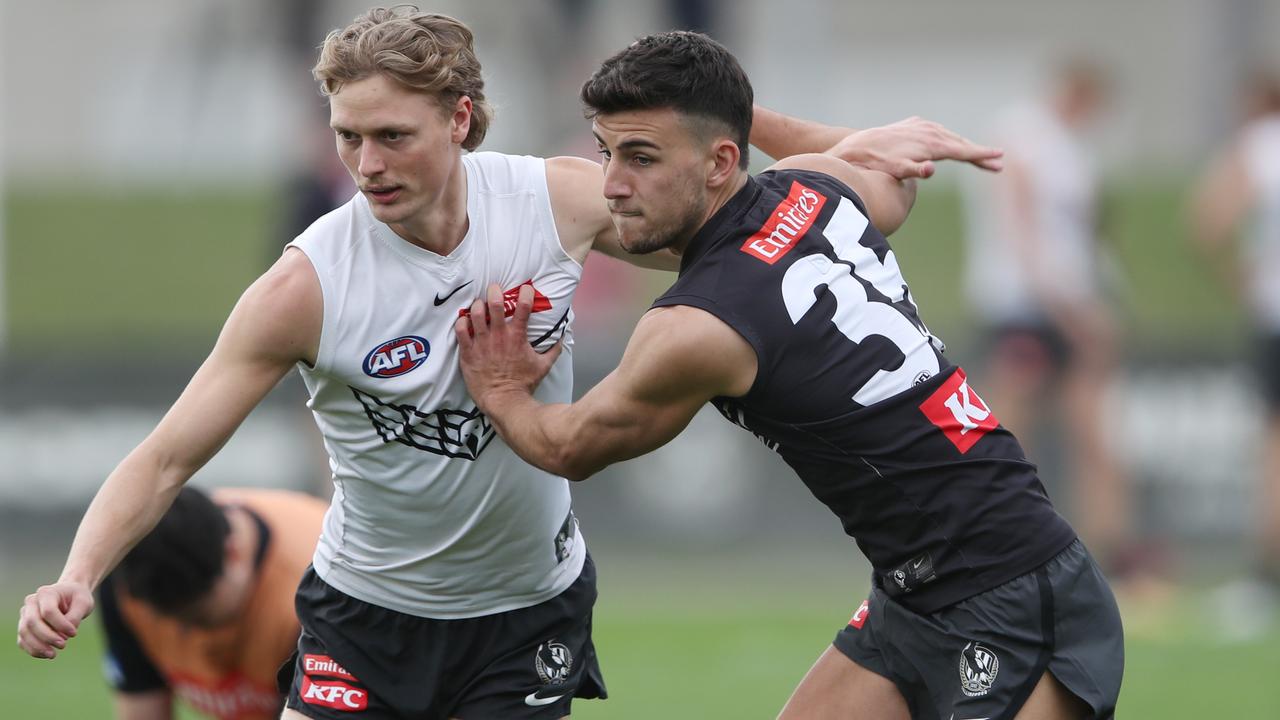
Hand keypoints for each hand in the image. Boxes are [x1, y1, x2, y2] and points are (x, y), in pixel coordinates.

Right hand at [17, 581, 94, 659]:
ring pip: (24, 633)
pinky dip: (33, 650)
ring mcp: (25, 614)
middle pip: (32, 622)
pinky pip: (22, 641)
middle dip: (47, 637)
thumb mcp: (84, 604)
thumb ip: (75, 617)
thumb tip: (63, 635)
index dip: (61, 625)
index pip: (48, 611)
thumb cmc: (77, 598)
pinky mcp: (24, 626)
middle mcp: (31, 602)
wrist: (69, 596)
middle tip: (63, 645)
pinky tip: (47, 654)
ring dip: (37, 646)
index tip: (74, 633)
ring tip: (53, 654)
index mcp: (46, 592)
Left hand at [455, 284, 562, 413]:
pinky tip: (465, 321)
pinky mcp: (468, 353)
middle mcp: (498, 336)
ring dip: (477, 305)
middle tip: (494, 289)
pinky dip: (462, 322)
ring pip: (475, 313)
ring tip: (478, 305)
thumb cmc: (524, 384)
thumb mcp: (543, 366)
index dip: (525, 293)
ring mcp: (482, 343)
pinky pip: (460, 331)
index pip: (523, 307)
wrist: (504, 401)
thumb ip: (553, 350)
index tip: (525, 289)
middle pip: (494, 304)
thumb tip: (561, 339)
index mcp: (517, 337)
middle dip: (494, 291)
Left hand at [830, 117, 1003, 179]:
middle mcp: (930, 131)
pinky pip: (939, 132)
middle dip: (980, 154)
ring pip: (951, 137)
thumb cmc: (877, 163)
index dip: (982, 155)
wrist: (857, 146)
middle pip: (961, 144)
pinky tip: (954, 145)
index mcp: (931, 144)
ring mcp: (923, 125)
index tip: (1000, 157)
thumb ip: (914, 170)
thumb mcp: (896, 170)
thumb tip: (931, 170)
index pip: (962, 151)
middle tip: (999, 163)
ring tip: (981, 157)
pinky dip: (950, 139)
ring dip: (966, 147)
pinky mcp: (915, 123)